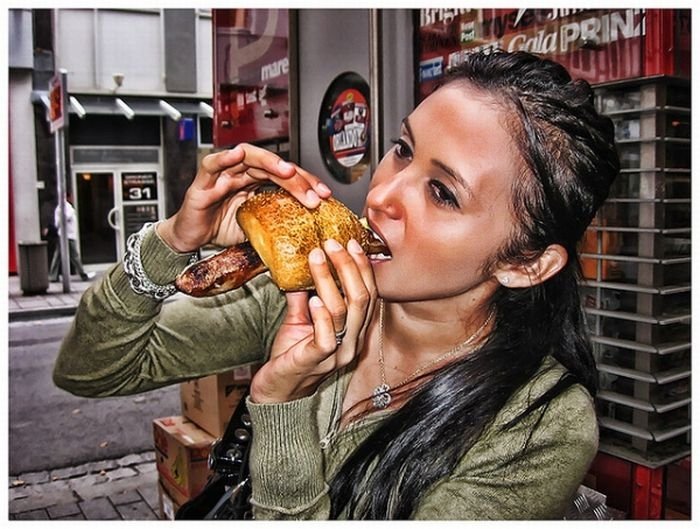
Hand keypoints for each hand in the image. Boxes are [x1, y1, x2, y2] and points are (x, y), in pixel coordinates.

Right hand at [157, 144, 331, 252]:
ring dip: (269, 162)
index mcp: (257, 183)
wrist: (190, 240)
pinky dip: (225, 158)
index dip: (307, 183)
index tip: (325, 195)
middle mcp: (242, 174)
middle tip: (314, 192)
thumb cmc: (220, 230)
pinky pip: (213, 164)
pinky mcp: (203, 182)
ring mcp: (223, 175)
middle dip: (296, 178)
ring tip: (287, 171)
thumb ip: (276, 228)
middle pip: (273, 166)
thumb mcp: (256, 231)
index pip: (286, 177)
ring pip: (249, 158)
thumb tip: (305, 240)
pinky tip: (238, 154)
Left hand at [250, 238, 376, 403]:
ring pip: (343, 311)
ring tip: (316, 257)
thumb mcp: (300, 319)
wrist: (277, 392)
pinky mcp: (317, 361)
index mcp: (354, 329)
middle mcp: (352, 341)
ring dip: (329, 279)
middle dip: (348, 265)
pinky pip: (326, 337)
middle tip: (331, 243)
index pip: (368, 292)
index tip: (349, 241)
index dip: (361, 266)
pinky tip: (313, 298)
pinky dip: (321, 315)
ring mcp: (337, 353)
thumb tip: (299, 263)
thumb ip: (304, 294)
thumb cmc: (292, 355)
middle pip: (361, 298)